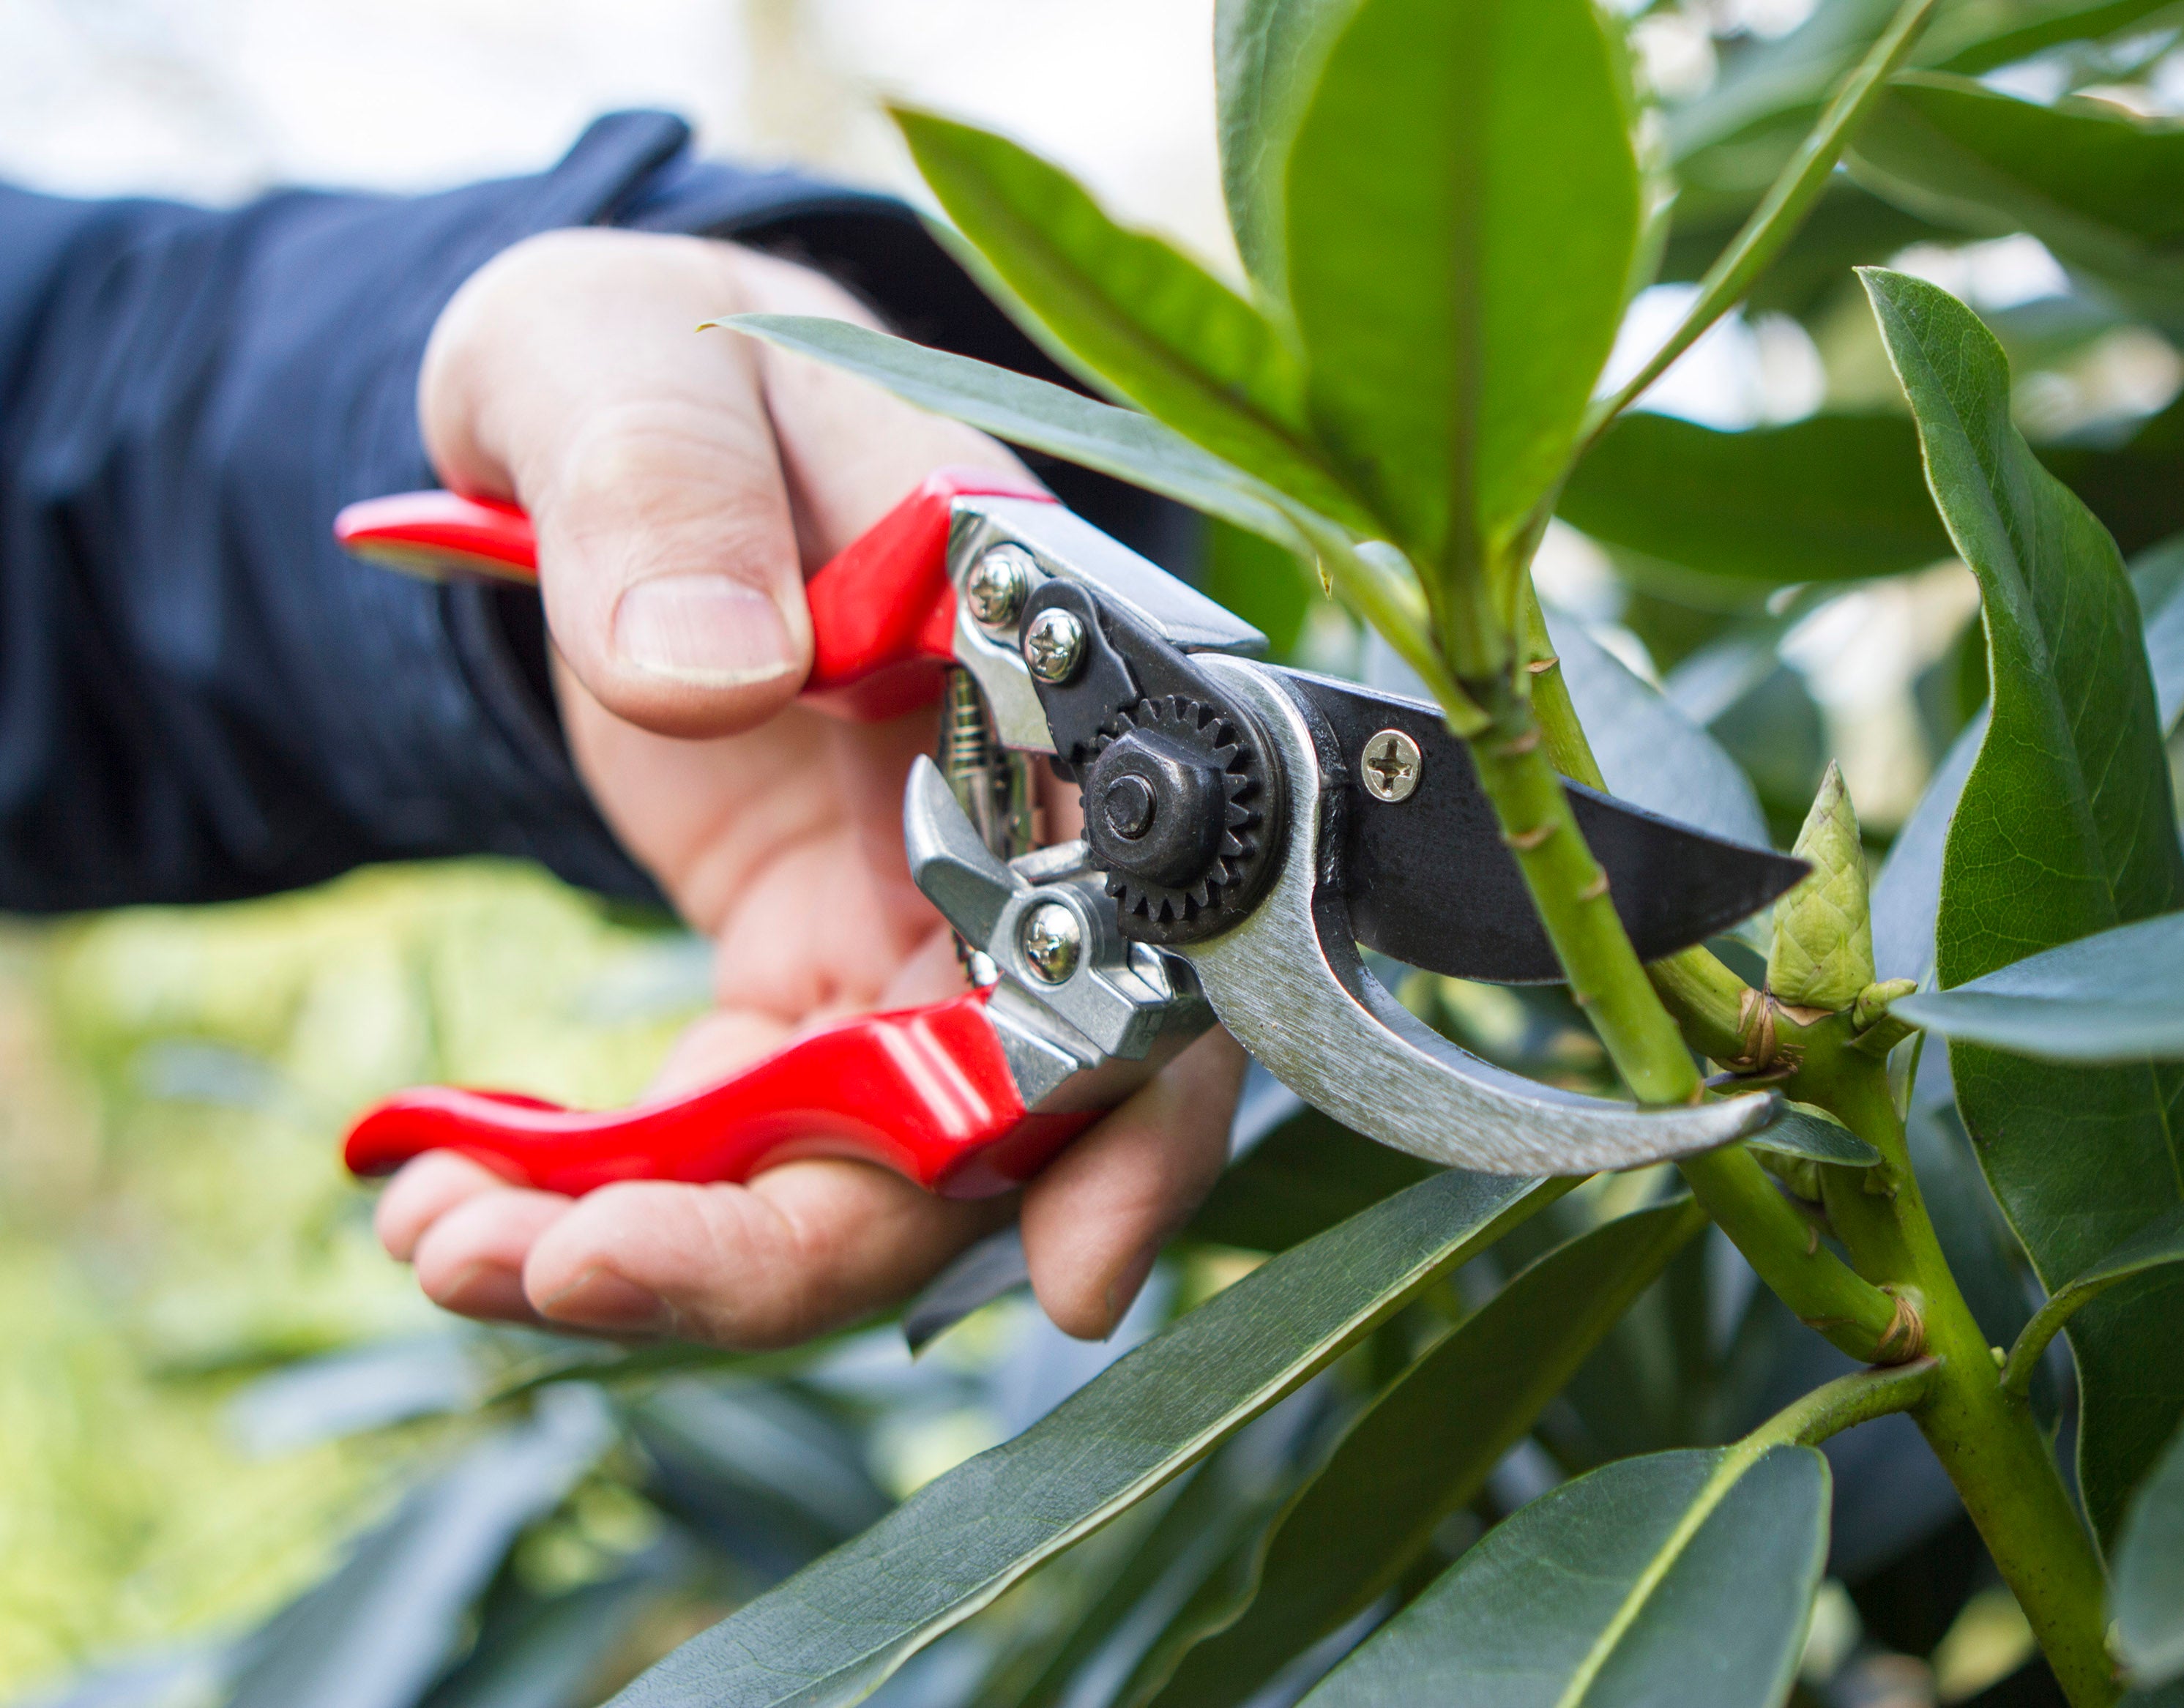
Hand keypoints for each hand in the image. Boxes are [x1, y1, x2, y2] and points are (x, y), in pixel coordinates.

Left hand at [370, 229, 1243, 1346]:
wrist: (591, 421)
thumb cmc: (646, 362)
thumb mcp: (629, 371)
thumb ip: (673, 492)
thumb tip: (706, 668)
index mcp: (1047, 681)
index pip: (1162, 935)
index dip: (1141, 1122)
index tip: (1068, 1281)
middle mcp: (1020, 841)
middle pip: (1004, 1118)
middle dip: (808, 1241)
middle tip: (580, 1276)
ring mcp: (918, 930)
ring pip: (871, 1171)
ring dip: (685, 1254)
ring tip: (460, 1254)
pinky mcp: (805, 978)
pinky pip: (747, 1143)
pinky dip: (617, 1206)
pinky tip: (453, 1207)